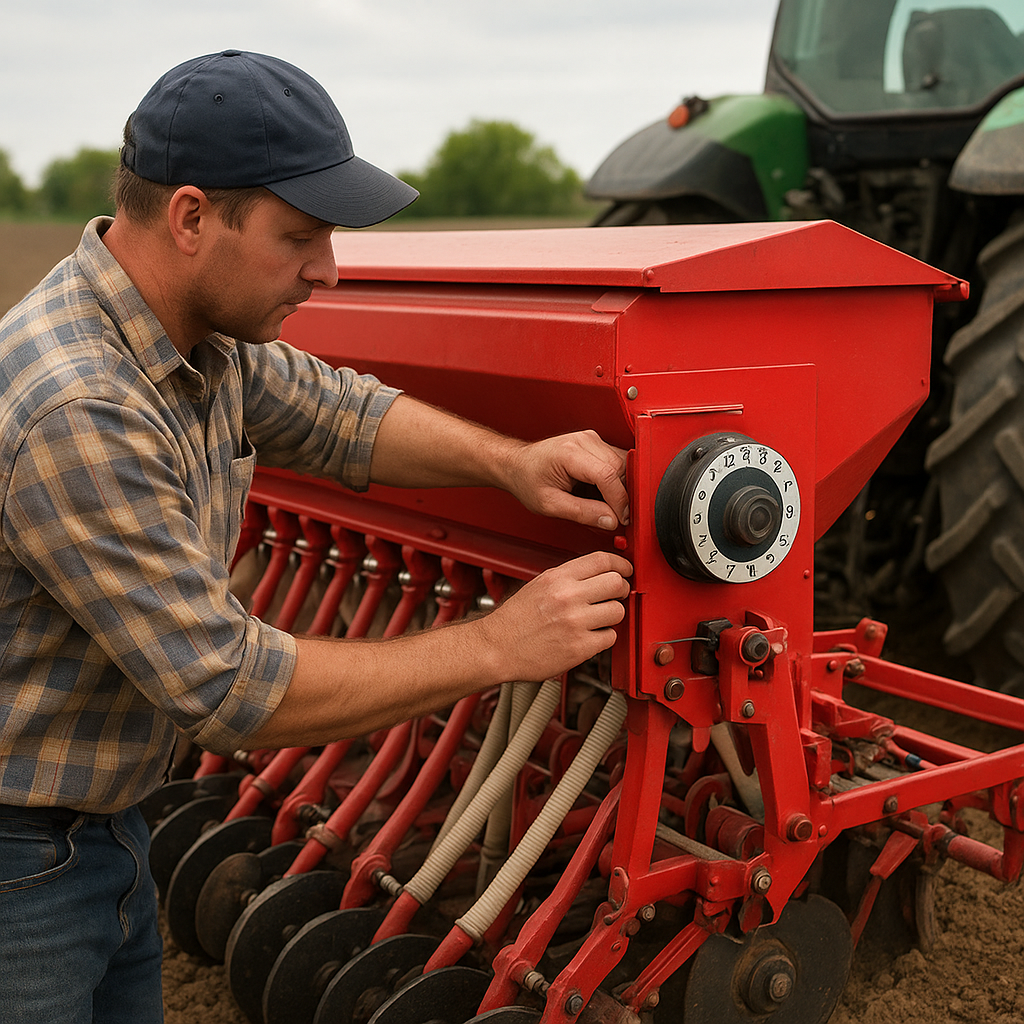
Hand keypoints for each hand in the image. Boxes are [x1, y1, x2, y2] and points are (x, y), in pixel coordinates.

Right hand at [474, 551, 632, 681]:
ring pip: (618, 611)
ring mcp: (575, 622)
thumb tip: (600, 573)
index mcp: (557, 578)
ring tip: (597, 619)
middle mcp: (567, 597)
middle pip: (617, 583)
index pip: (602, 560)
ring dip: (612, 615)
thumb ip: (569, 577)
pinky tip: (588, 636)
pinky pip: (610, 637)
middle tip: (615, 595)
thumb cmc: (515, 620)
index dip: (621, 564)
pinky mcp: (580, 647)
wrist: (496, 648)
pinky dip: (603, 638)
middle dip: (621, 589)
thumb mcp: (539, 585)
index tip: (625, 569)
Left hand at [503, 430, 628, 530]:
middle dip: (622, 496)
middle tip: (614, 517)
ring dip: (620, 488)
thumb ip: (582, 513)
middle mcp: (584, 441)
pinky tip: (601, 493)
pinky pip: (617, 462)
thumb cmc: (528, 480)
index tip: (622, 518)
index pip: (608, 475)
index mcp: (570, 453)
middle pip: (620, 468)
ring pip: (623, 465)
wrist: (518, 464)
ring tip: (603, 504)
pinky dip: (616, 481)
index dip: (619, 500)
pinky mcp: (595, 443)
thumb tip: (611, 520)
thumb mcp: (550, 504)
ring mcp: (591, 439)